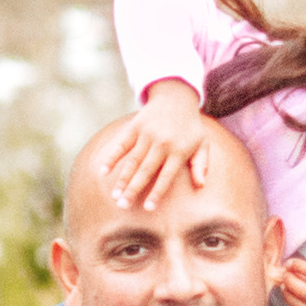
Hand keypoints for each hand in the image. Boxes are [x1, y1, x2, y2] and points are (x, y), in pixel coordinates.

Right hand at [101, 83, 208, 210]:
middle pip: (146, 170)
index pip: (167, 176)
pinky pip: (122, 145)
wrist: (176, 96)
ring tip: (114, 196)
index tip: (148, 208)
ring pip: (132, 161)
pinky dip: (111, 157)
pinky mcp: (135, 127)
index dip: (157, 193)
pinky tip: (103, 172)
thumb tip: (201, 186)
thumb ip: (201, 165)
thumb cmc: (190, 126)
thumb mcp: (202, 143)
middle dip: (134, 189)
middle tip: (123, 206)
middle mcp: (162, 143)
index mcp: (179, 151)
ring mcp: (147, 134)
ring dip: (122, 179)